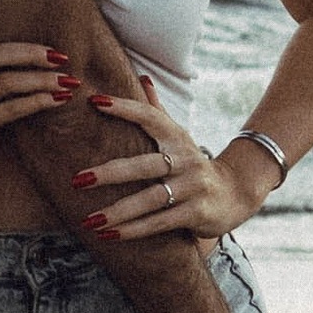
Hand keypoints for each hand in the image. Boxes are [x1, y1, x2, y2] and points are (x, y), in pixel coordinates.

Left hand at [72, 97, 272, 244]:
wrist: (235, 194)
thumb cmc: (193, 164)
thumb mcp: (179, 136)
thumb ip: (158, 110)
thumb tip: (142, 77)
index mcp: (176, 137)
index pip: (149, 116)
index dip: (124, 108)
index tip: (94, 101)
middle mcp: (186, 159)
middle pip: (143, 165)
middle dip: (109, 174)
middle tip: (77, 180)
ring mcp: (192, 186)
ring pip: (150, 199)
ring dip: (118, 212)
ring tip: (89, 220)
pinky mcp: (196, 212)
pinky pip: (160, 222)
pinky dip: (134, 230)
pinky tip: (110, 235)